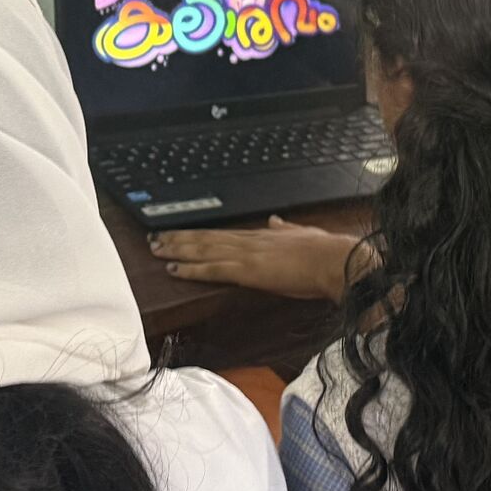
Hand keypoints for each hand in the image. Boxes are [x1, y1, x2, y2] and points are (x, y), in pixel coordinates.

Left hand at [153, 218, 363, 301]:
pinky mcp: (248, 271)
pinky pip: (212, 269)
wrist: (335, 260)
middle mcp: (249, 241)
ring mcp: (246, 254)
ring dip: (177, 250)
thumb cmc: (325, 253)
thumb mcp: (302, 233)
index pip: (222, 234)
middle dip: (178, 239)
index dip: (198, 233)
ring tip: (156, 250)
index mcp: (261, 235)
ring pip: (203, 250)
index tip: (180, 233)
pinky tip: (174, 270)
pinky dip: (191, 270)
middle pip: (205, 238)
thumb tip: (275, 220)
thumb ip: (285, 228)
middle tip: (154, 239)